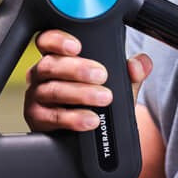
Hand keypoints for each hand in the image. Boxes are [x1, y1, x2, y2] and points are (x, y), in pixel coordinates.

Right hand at [24, 30, 150, 132]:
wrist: (91, 136)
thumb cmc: (97, 101)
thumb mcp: (117, 84)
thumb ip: (130, 72)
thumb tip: (140, 64)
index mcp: (57, 58)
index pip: (47, 41)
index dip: (57, 40)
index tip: (76, 46)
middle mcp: (42, 75)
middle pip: (50, 65)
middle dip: (77, 69)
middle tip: (101, 75)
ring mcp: (37, 97)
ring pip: (53, 91)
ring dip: (80, 93)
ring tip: (103, 98)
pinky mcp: (38, 119)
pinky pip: (52, 117)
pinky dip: (73, 118)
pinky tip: (90, 119)